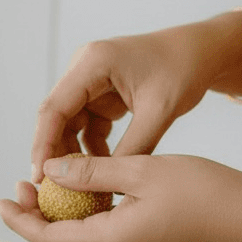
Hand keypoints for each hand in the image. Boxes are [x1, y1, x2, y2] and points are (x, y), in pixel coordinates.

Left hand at [0, 154, 241, 241]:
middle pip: (60, 241)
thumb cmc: (202, 192)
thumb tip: (51, 171)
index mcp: (111, 240)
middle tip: (21, 186)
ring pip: (81, 237)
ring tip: (48, 183)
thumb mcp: (141, 170)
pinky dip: (85, 215)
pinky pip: (103, 234)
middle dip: (35, 215)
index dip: (19, 221)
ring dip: (60, 214)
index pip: (48, 238)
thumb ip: (92, 172)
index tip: (1, 200)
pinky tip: (85, 190)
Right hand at [30, 24, 218, 183]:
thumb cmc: (184, 70)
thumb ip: (134, 147)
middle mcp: (84, 68)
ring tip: (81, 185)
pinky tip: (102, 170)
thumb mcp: (160, 111)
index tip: (40, 176)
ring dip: (73, 153)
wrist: (201, 52)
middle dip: (55, 153)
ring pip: (68, 124)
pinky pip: (85, 126)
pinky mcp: (98, 94)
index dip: (43, 144)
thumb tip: (107, 182)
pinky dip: (90, 148)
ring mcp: (88, 81)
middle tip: (53, 189)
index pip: (55, 108)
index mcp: (94, 63)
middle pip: (56, 117)